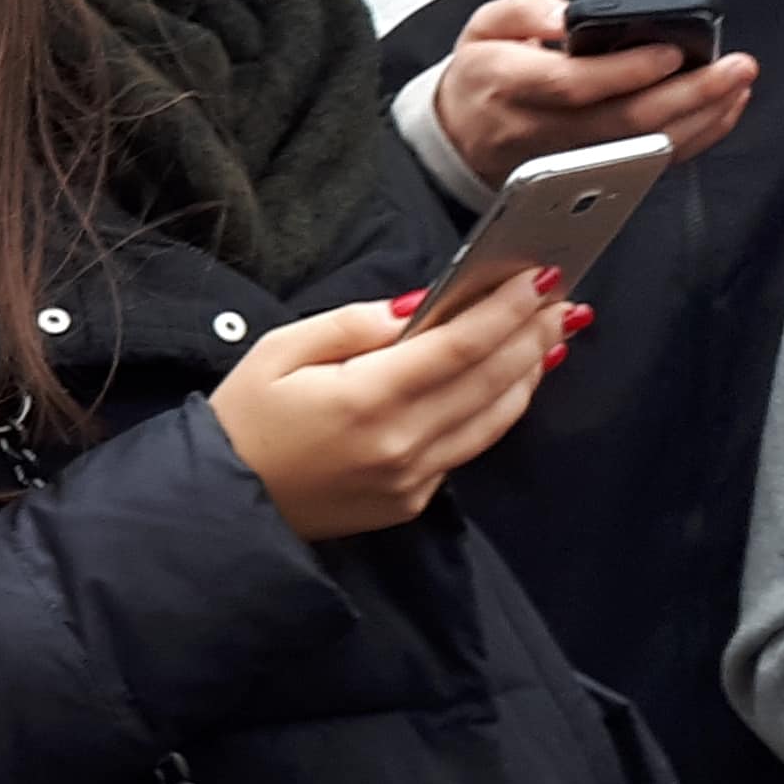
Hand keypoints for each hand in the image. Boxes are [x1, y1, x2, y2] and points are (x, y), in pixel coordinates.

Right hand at [206, 269, 568, 539]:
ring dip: (529, 371)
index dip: (506, 309)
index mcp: (365, 399)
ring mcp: (413, 478)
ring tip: (549, 333)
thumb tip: (418, 307)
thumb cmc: (242, 420)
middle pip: (492, 379)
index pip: (460, 345)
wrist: (223, 506)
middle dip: (532, 332)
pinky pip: (470, 446)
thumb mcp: (278, 351)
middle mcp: (401, 443)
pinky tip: (510, 382)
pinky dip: (499, 408)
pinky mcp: (413, 500)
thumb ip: (353, 325)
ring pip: (496, 417)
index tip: (538, 277)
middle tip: (561, 297)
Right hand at [431, 0, 756, 185]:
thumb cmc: (484, 76)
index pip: (572, 84)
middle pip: (621, 122)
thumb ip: (525, 9)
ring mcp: (567, 160)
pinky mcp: (591, 176)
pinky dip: (694, 139)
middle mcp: (537, 128)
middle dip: (688, 94)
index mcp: (506, 83)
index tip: (671, 51)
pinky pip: (650, 165)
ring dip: (701, 118)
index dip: (626, 70)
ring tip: (735, 84)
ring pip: (642, 148)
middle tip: (733, 67)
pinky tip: (719, 111)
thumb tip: (565, 17)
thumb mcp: (485, 26)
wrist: (461, 136)